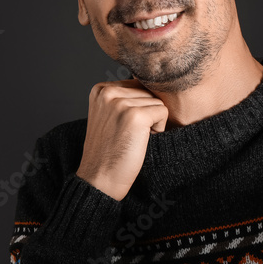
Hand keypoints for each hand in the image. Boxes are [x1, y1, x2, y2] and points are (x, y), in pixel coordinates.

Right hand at [75, 78, 168, 200]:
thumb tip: (151, 83)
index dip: (138, 108)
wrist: (99, 179)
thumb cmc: (108, 152)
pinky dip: (159, 129)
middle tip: (129, 136)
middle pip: (148, 92)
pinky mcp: (135, 116)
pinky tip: (141, 142)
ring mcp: (121, 103)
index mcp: (100, 89)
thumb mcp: (108, 116)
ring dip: (152, 122)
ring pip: (157, 102)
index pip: (137, 85)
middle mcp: (108, 92)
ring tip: (133, 138)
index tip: (122, 128)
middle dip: (146, 114)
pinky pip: (163, 112)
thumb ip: (122, 98)